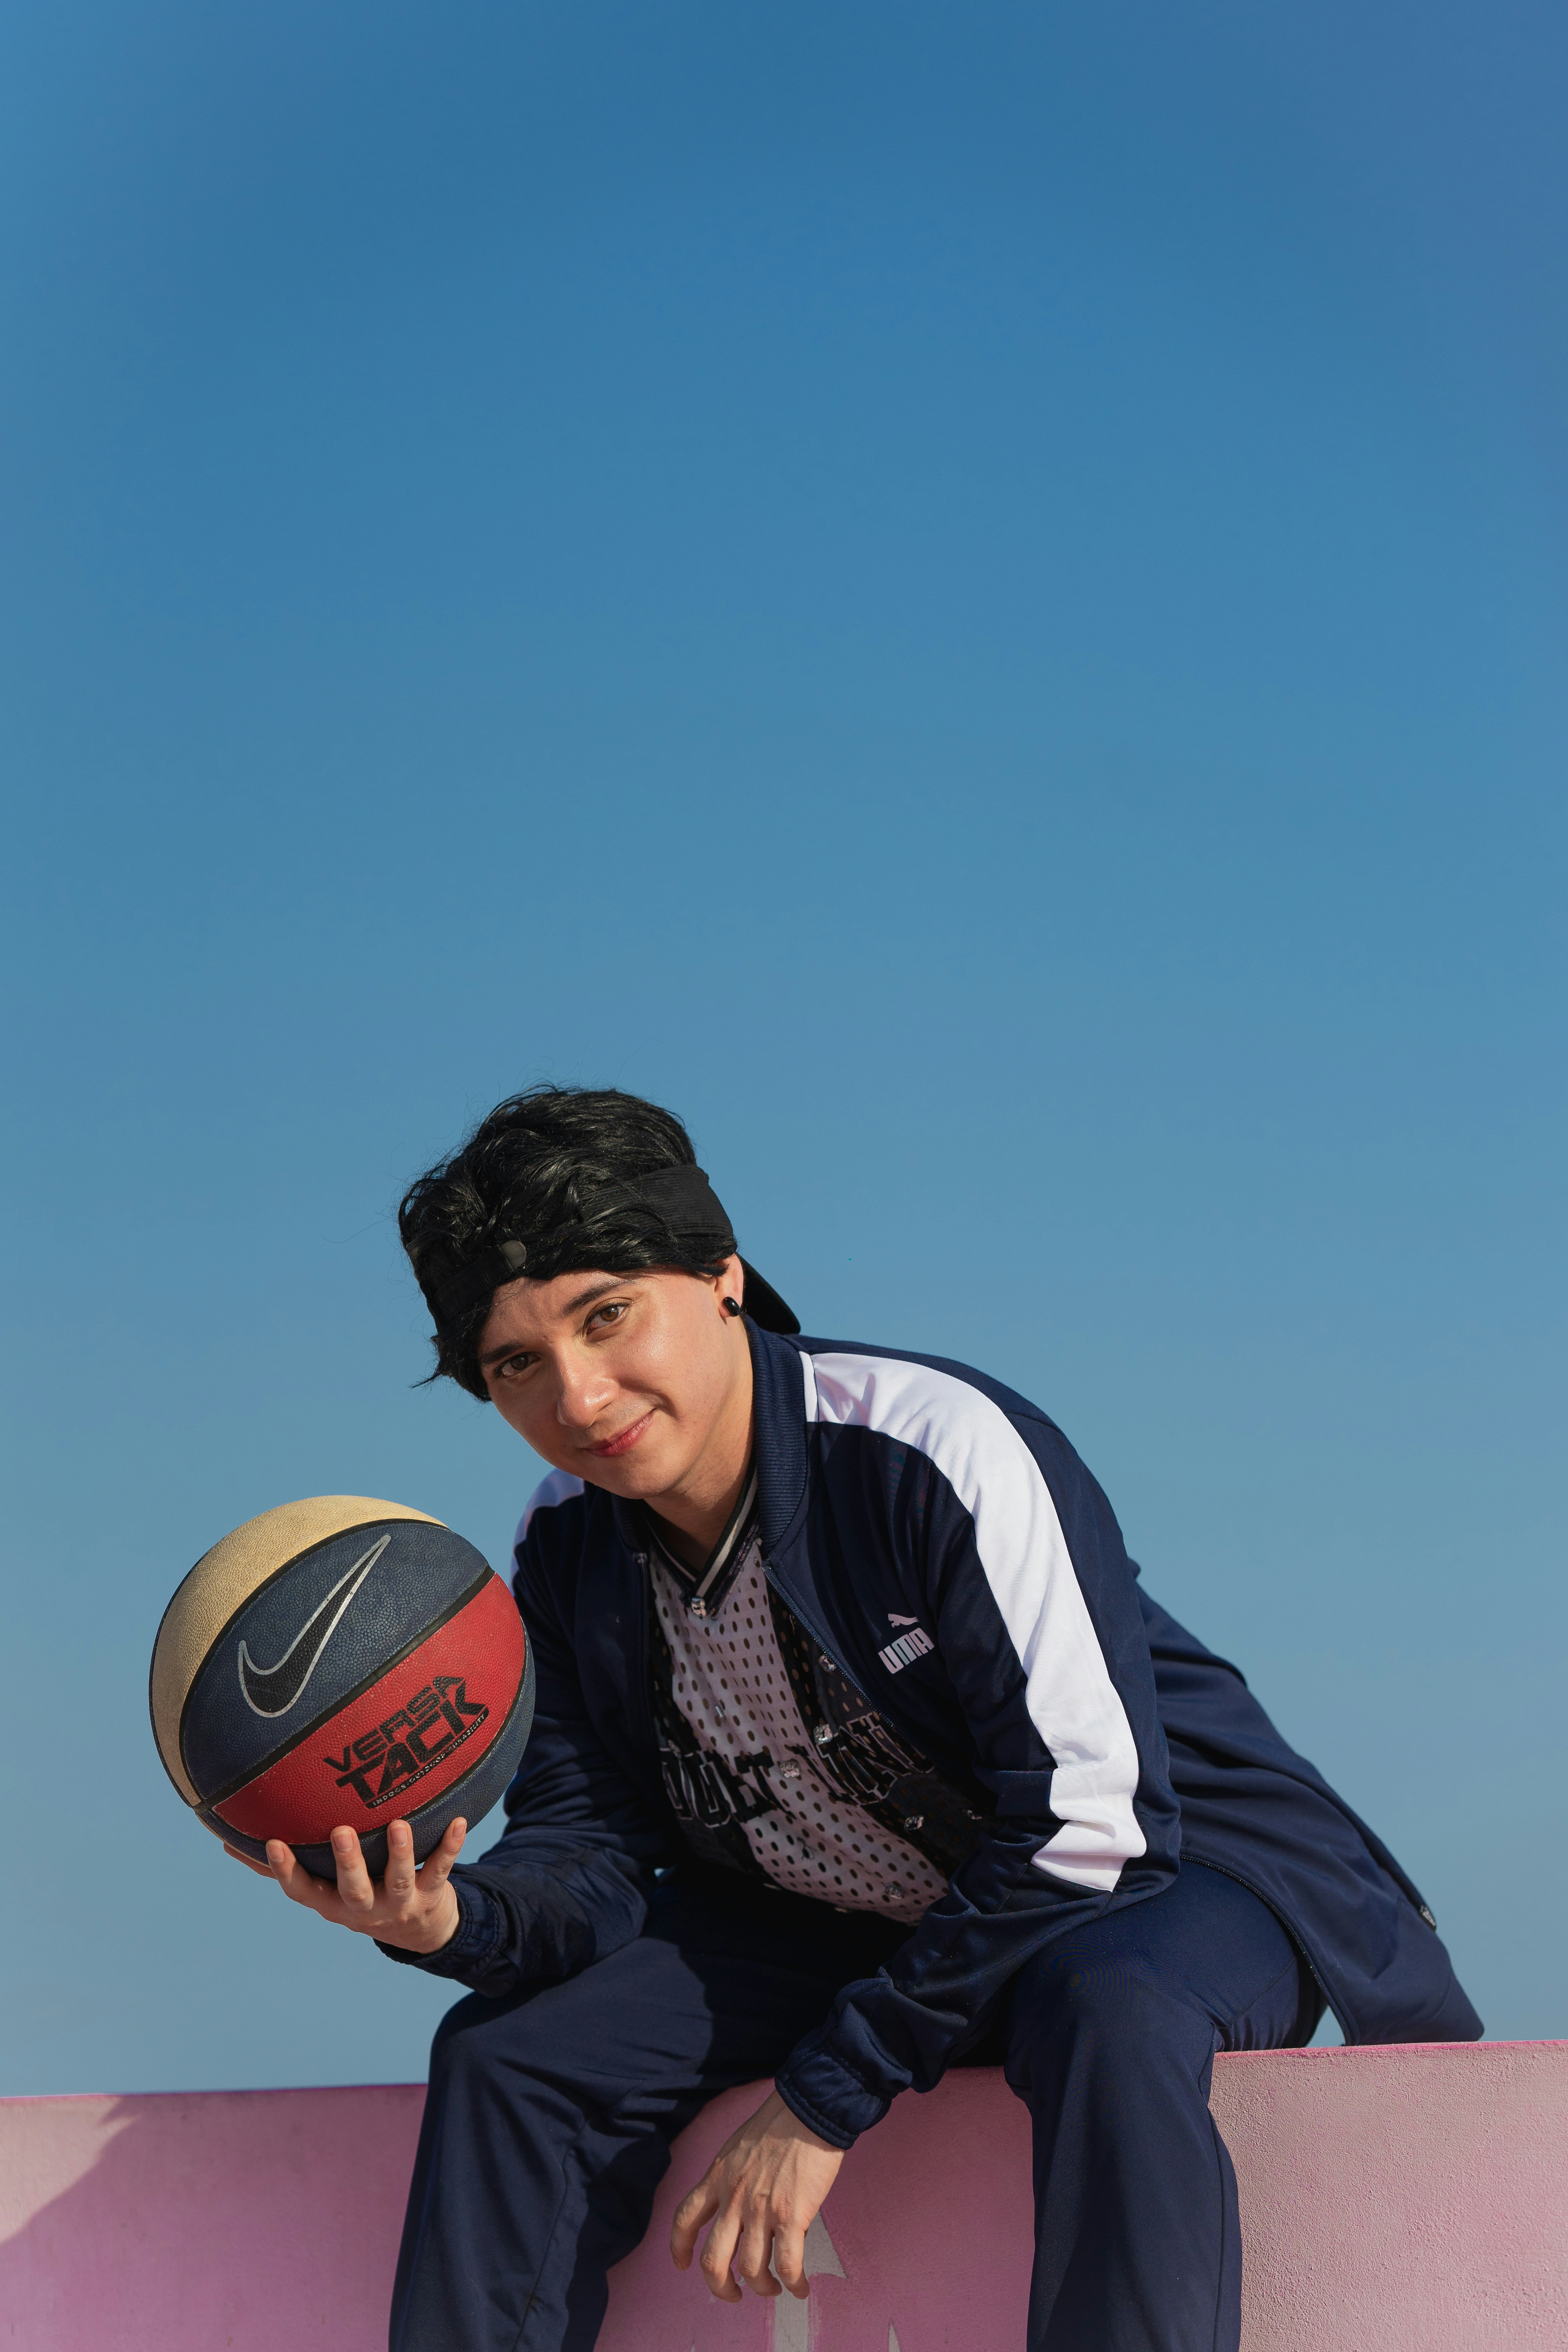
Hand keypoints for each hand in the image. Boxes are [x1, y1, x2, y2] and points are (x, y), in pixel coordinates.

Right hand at [223, 1816, 465, 1953]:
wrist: (417, 1930)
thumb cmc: (356, 1893)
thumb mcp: (319, 1887)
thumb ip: (277, 1867)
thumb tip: (225, 1842)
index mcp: (331, 1903)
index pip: (302, 1891)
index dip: (285, 1870)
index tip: (272, 1841)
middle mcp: (364, 1907)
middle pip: (352, 1888)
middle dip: (347, 1862)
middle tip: (341, 1831)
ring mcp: (399, 1902)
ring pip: (399, 1879)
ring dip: (401, 1853)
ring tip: (400, 1825)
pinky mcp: (431, 1892)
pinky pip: (442, 1867)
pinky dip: (450, 1845)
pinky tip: (459, 1821)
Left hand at [670, 2088, 843, 2301]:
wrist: (808, 2109)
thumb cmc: (778, 2122)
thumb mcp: (737, 2147)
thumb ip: (731, 2178)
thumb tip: (739, 2206)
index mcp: (717, 2178)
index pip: (684, 2219)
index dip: (679, 2248)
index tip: (682, 2265)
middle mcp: (733, 2199)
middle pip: (712, 2260)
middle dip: (720, 2287)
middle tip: (733, 2294)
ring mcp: (761, 2210)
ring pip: (751, 2270)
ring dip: (762, 2288)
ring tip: (773, 2288)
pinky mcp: (791, 2217)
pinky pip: (788, 2265)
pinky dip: (793, 2284)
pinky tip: (800, 2288)